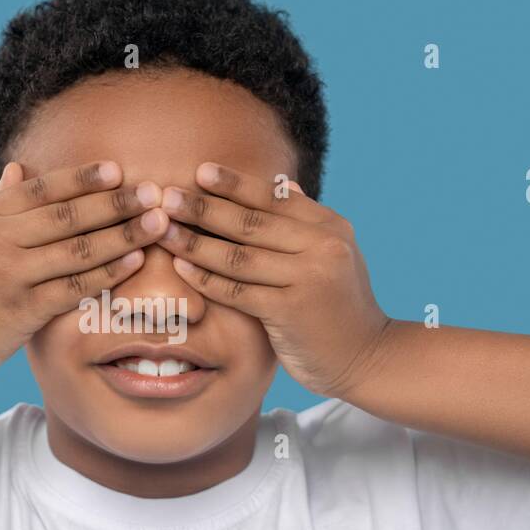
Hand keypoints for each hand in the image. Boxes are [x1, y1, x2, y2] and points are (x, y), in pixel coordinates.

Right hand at [0, 161, 168, 384]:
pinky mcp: (21, 310)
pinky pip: (74, 288)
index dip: (81, 178)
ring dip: (123, 235)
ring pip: (77, 249)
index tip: (117, 169)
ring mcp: (9, 275)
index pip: (41, 190)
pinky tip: (135, 263)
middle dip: (116, 202)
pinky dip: (108, 273)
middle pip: (67, 215)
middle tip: (155, 193)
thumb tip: (19, 170)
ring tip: (157, 224)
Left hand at [156, 162, 390, 399]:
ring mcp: (308, 279)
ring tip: (163, 230)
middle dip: (204, 208)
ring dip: (195, 242)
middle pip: (250, 222)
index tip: (199, 172)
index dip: (234, 184)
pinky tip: (180, 268)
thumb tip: (284, 183)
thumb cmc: (339, 306)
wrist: (366, 357)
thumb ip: (307, 222)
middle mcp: (322, 247)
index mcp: (330, 227)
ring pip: (238, 256)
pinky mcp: (291, 312)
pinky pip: (237, 291)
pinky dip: (206, 279)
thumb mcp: (335, 255)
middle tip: (166, 197)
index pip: (274, 197)